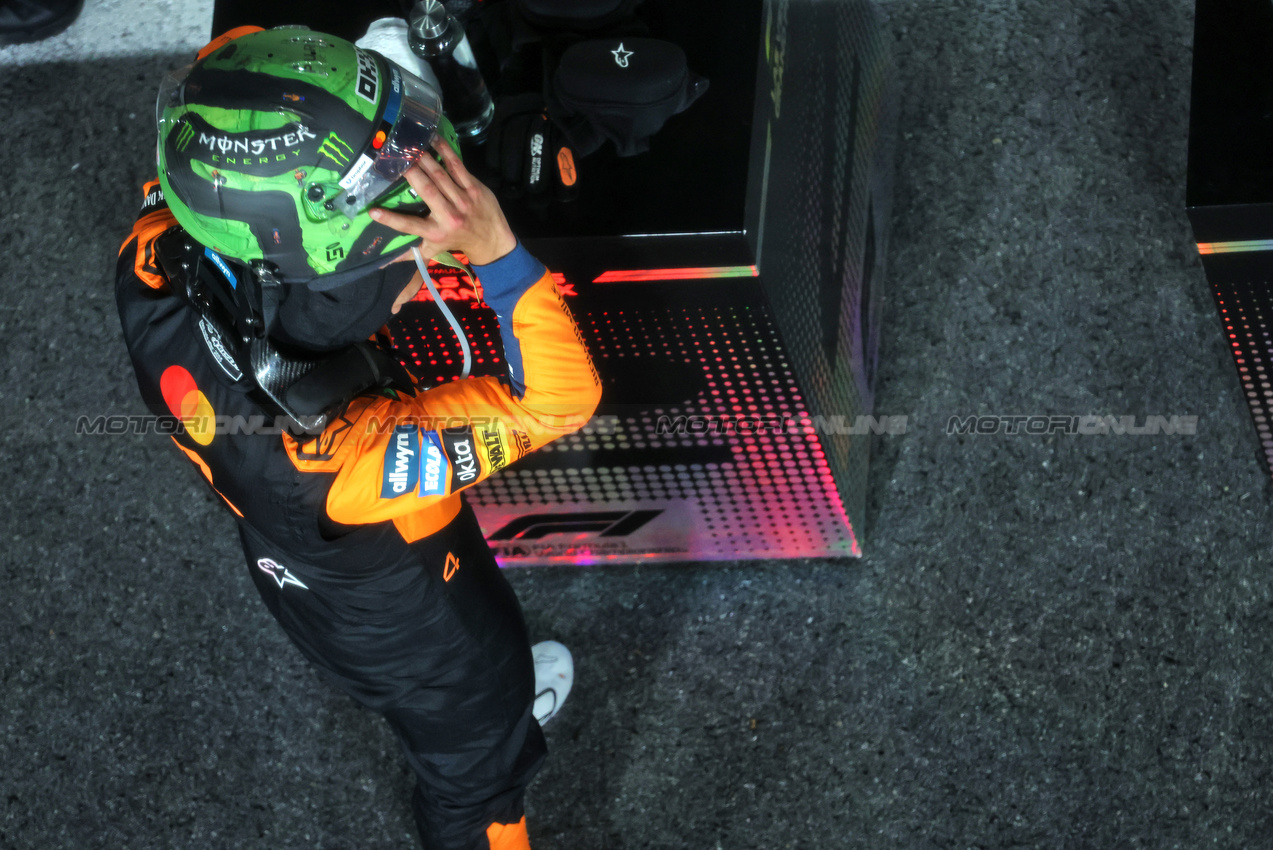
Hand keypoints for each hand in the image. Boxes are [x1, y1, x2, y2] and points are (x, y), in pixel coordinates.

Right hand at [370, 138, 517, 265]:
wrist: (492, 240)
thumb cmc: (455, 242)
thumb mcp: (433, 250)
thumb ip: (409, 253)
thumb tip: (382, 262)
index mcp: (435, 232)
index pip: (409, 226)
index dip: (390, 219)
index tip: (372, 212)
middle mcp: (449, 216)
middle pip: (427, 190)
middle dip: (410, 172)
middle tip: (394, 156)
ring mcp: (463, 200)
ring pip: (441, 175)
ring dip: (424, 157)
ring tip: (410, 144)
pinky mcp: (474, 187)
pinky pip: (457, 166)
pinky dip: (445, 152)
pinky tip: (433, 139)